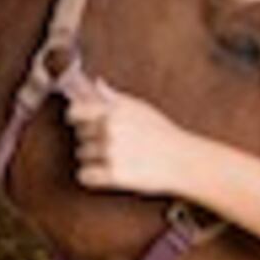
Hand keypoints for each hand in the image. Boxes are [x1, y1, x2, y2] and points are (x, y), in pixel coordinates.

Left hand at [65, 79, 194, 199]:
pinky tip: (106, 173)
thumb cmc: (164, 134)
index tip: (80, 122)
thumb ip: (114, 97)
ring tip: (115, 158)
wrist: (183, 161)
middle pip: (79, 134)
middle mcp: (109, 129)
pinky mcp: (113, 175)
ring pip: (81, 155)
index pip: (75, 110)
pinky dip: (92, 176)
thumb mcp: (141, 108)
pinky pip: (84, 175)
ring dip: (93, 158)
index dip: (76, 117)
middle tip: (112, 143)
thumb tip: (96, 84)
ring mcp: (110, 152)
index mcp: (114, 110)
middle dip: (91, 139)